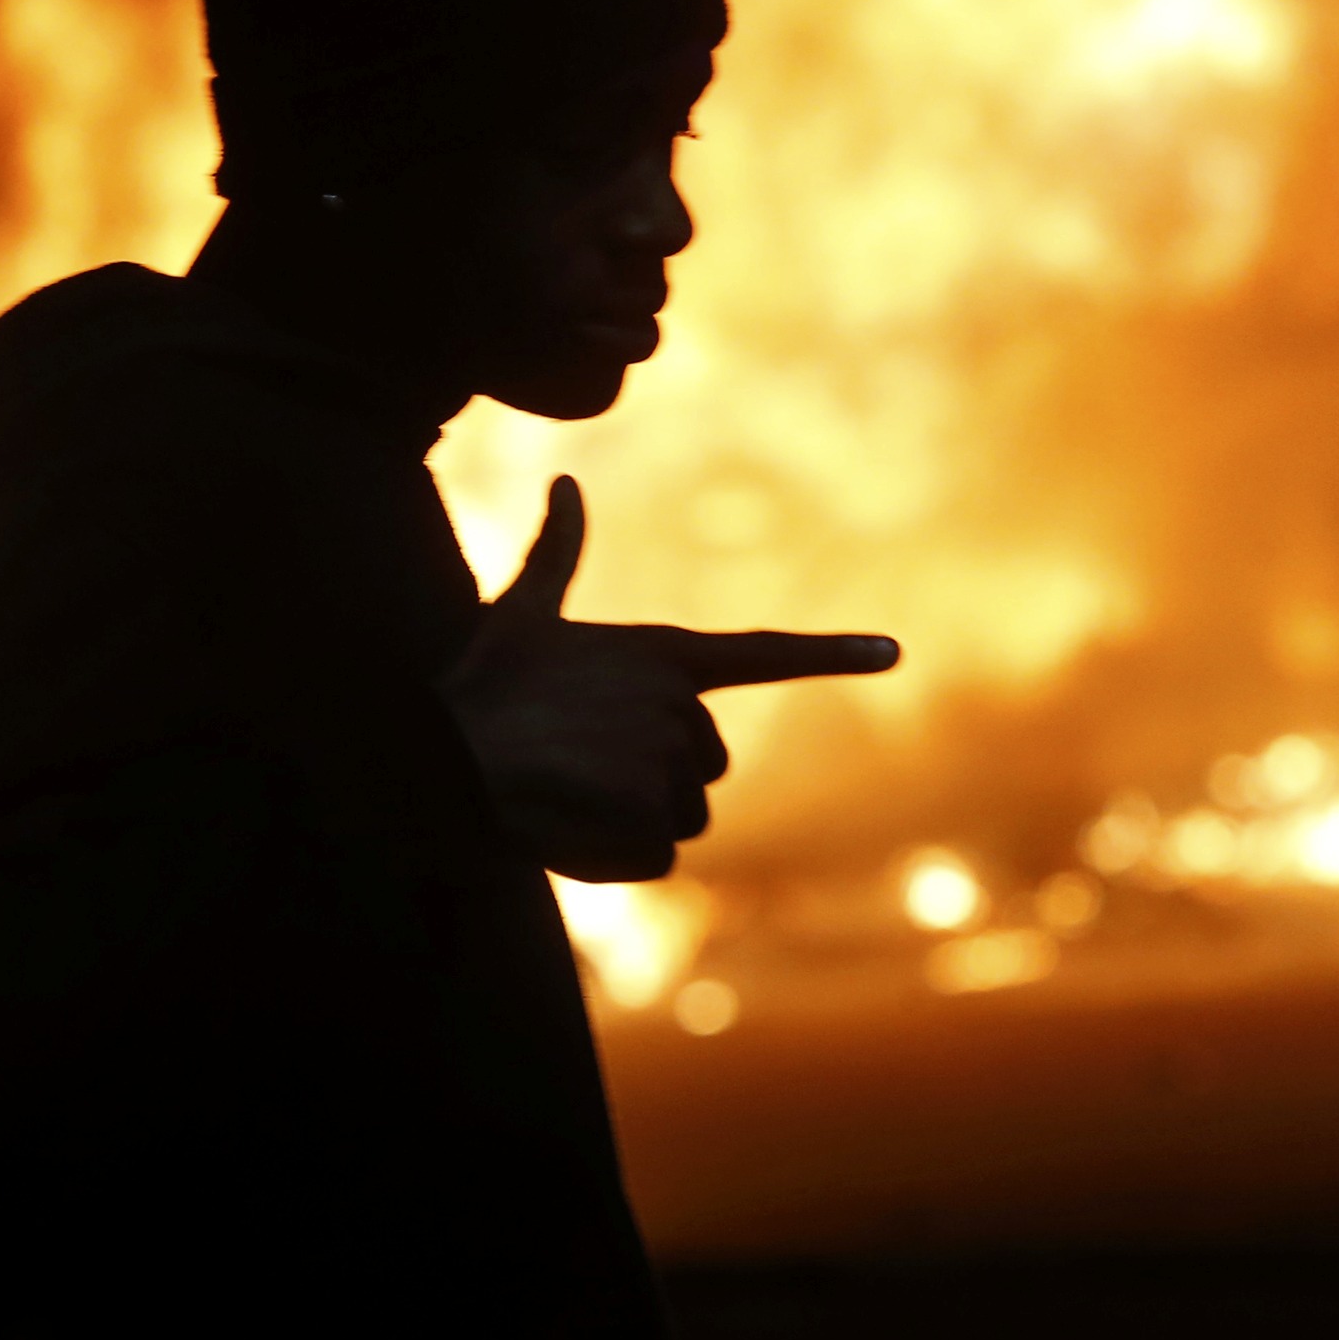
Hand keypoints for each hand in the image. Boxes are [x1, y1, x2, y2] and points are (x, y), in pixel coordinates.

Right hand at [439, 476, 899, 881]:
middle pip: (706, 766)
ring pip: (684, 815)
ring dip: (634, 819)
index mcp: (664, 654)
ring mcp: (671, 762)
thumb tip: (565, 481)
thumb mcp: (521, 612)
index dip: (832, 654)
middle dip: (655, 777)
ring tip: (572, 791)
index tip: (893, 651)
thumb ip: (557, 553)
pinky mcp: (654, 819)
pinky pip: (658, 858)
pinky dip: (615, 858)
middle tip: (583, 762)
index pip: (765, 654)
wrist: (444, 755)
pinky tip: (568, 828)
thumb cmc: (482, 685)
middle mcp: (681, 704)